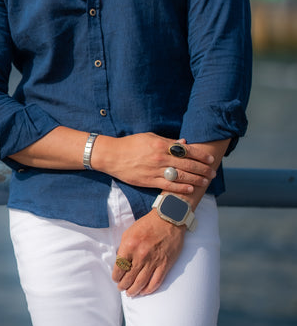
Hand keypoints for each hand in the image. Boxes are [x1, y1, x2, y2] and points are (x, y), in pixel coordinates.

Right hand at [96, 133, 215, 195]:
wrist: (112, 156)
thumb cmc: (131, 144)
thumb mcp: (149, 137)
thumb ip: (168, 141)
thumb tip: (184, 143)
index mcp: (161, 144)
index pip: (186, 150)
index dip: (200, 155)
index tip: (210, 159)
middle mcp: (160, 157)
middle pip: (187, 164)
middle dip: (202, 169)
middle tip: (213, 172)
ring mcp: (155, 170)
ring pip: (180, 176)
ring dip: (196, 179)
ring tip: (206, 181)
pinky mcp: (149, 181)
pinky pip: (168, 186)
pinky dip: (181, 188)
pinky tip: (191, 189)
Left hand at [112, 210, 184, 295]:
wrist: (168, 219)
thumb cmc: (147, 224)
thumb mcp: (129, 232)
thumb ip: (123, 248)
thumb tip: (119, 262)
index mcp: (129, 246)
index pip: (119, 268)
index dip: (116, 277)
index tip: (116, 279)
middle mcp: (140, 255)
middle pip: (129, 278)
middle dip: (123, 286)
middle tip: (121, 288)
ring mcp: (154, 261)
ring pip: (141, 283)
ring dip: (134, 291)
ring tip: (130, 293)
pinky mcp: (165, 264)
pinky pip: (156, 282)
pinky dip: (149, 290)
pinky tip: (144, 292)